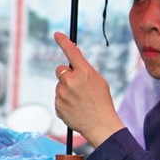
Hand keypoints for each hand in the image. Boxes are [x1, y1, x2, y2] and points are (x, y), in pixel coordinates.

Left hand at [53, 33, 125, 149]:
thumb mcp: (98, 81)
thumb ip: (84, 70)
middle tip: (77, 85)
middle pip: (60, 70)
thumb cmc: (102, 101)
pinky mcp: (57, 105)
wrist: (100, 125)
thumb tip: (73, 62)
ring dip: (66, 90)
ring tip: (80, 101)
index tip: (57, 34)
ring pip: (60, 85)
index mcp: (84, 72)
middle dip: (66, 74)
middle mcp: (71, 81)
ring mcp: (62, 93)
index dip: (63, 41)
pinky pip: (58, 98)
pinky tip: (75, 108)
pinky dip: (64, 102)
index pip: (71, 52)